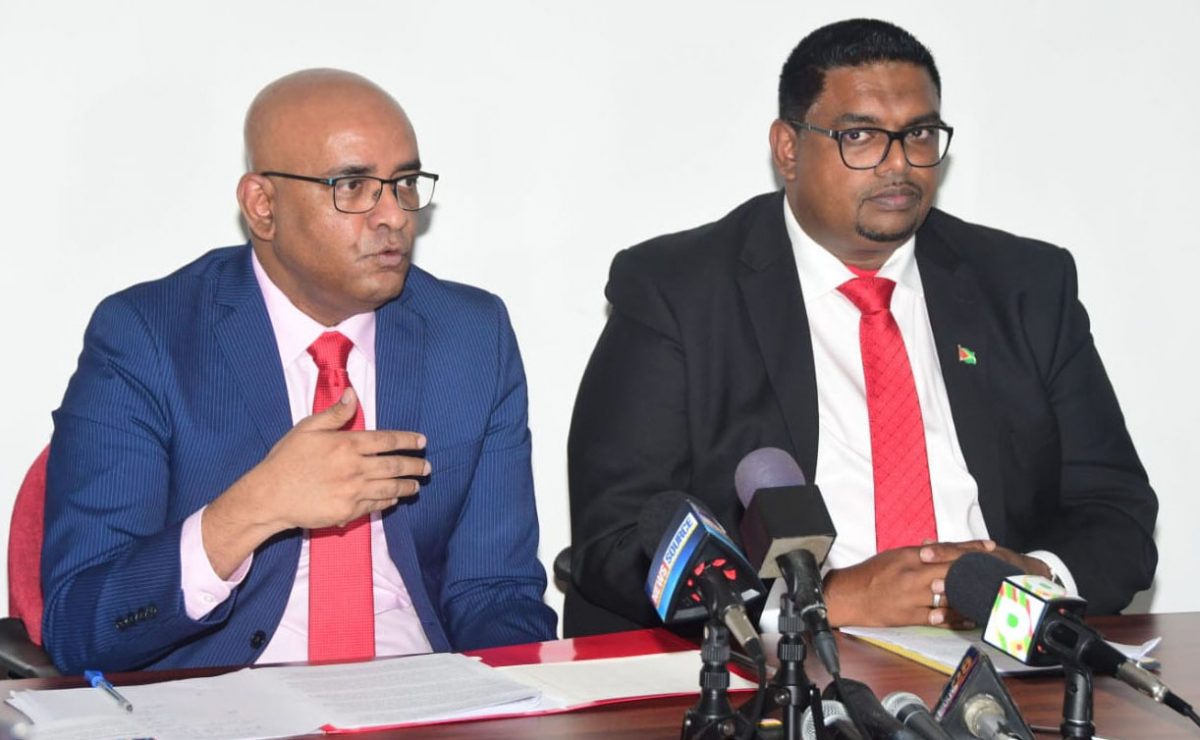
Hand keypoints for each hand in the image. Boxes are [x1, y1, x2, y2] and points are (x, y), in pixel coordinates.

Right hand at [202, 388, 428, 576]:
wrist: (270, 496)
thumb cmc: (286, 459)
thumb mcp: (307, 428)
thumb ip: (334, 414)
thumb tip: (352, 394)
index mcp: (347, 444)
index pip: (386, 440)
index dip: (407, 440)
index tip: (421, 441)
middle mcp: (355, 468)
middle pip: (394, 465)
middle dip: (415, 466)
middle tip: (427, 467)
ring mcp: (353, 492)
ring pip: (390, 488)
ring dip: (407, 485)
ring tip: (417, 485)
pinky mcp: (348, 512)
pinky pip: (375, 506)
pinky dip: (388, 501)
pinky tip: (395, 498)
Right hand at [824, 541, 990, 629]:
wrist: (849, 595)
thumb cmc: (870, 574)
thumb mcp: (895, 556)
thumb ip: (918, 553)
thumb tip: (937, 549)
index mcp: (910, 557)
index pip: (946, 550)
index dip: (970, 549)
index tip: (989, 548)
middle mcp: (913, 575)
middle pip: (952, 572)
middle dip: (976, 571)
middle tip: (997, 572)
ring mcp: (911, 596)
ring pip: (948, 597)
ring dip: (970, 597)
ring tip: (989, 597)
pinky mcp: (908, 616)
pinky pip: (937, 618)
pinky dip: (955, 619)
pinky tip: (969, 619)